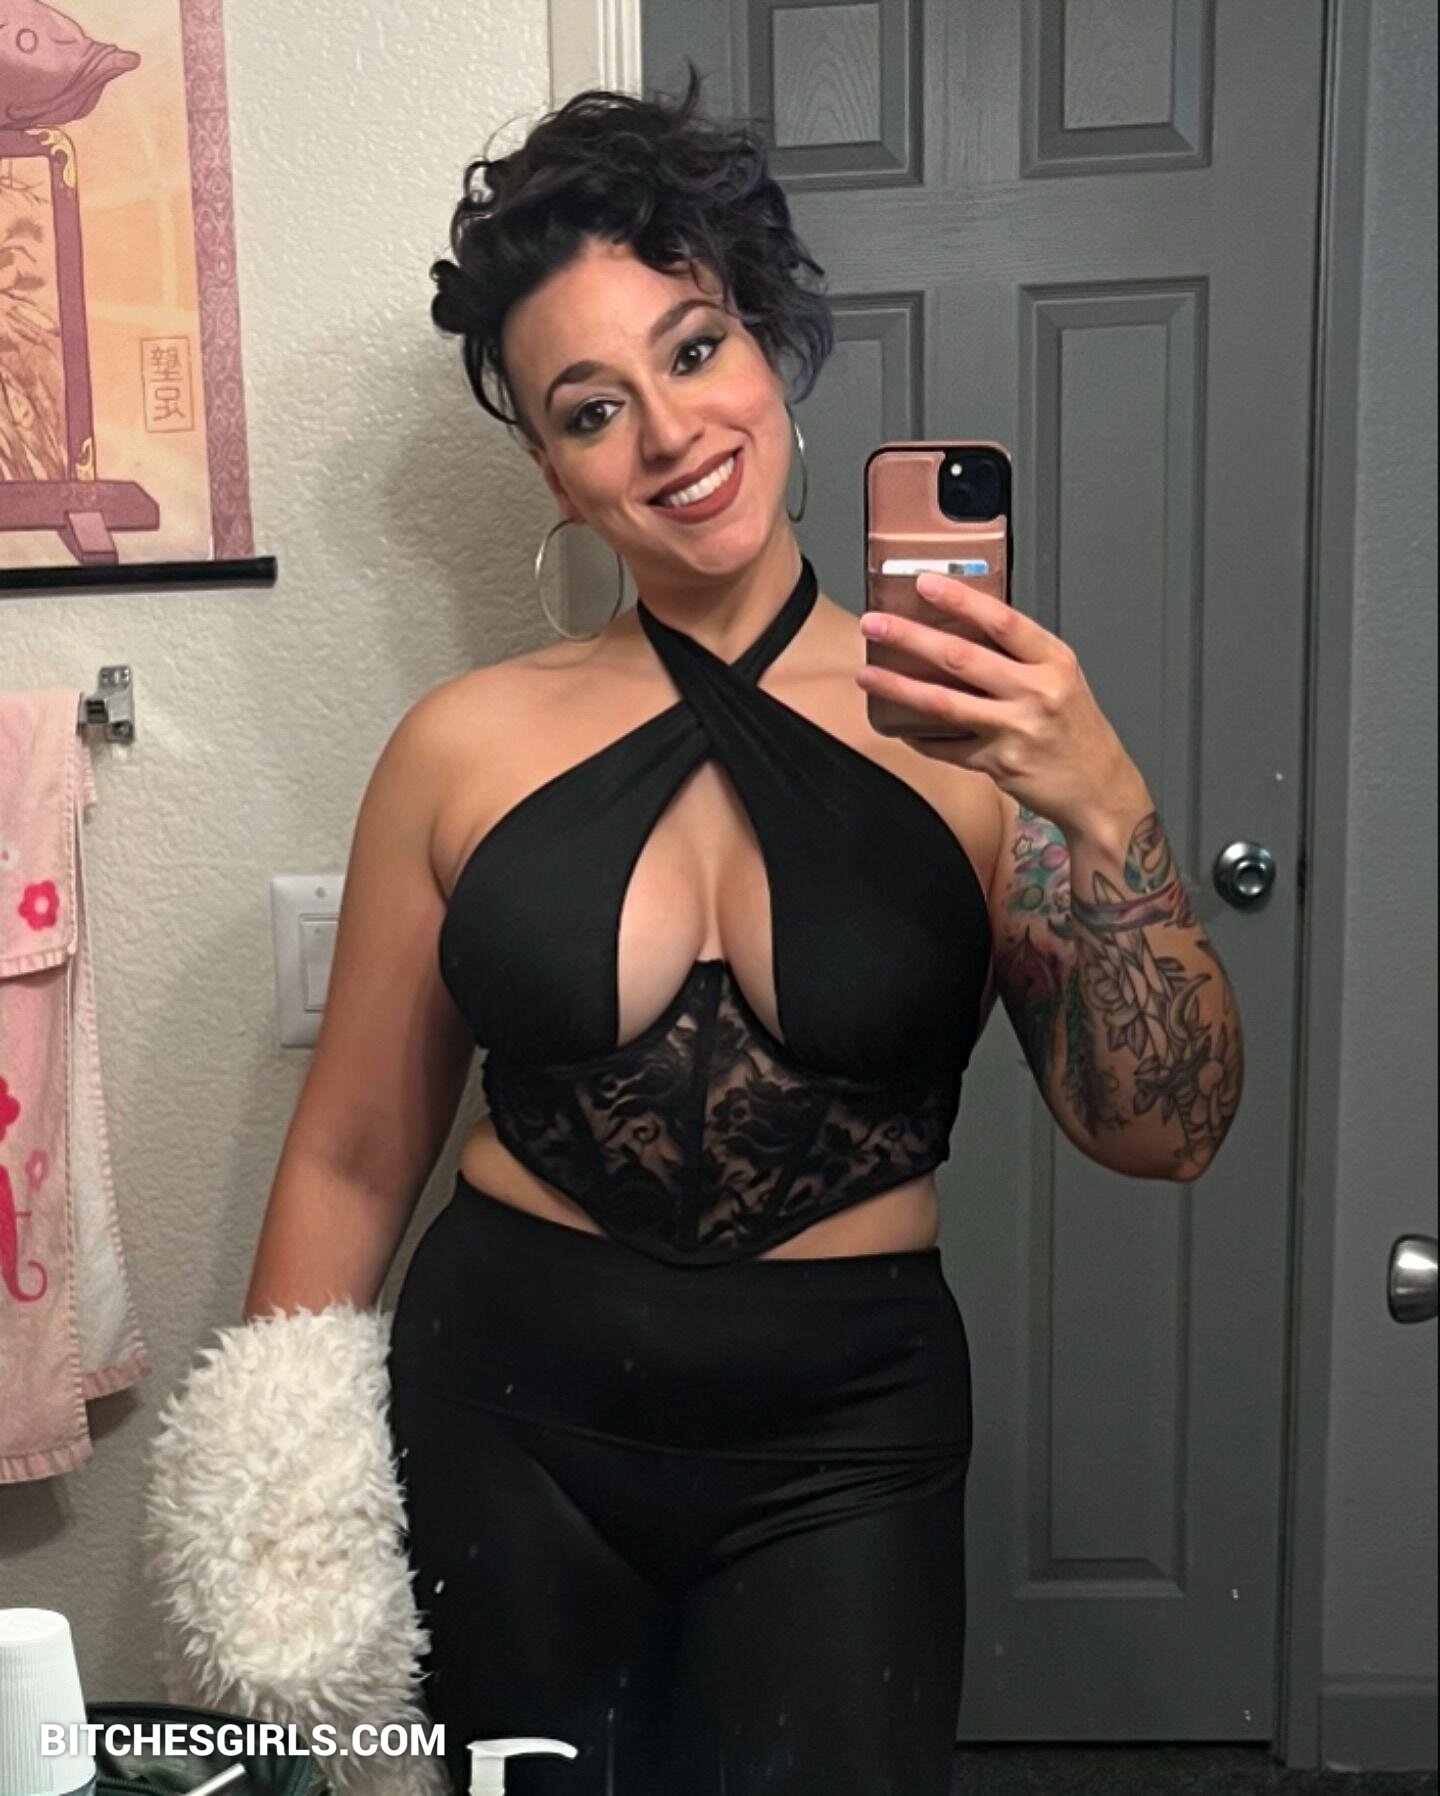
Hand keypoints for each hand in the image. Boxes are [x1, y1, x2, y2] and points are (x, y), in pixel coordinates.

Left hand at [855, 570, 1144, 832]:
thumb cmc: (1076, 730)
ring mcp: (1017, 730)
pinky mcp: (1000, 764)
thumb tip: (960, 627)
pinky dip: (920, 735)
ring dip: (898, 687)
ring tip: (867, 675)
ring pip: (944, 703)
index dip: (960, 600)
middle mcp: (1037, 692)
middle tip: (874, 624)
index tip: (924, 583)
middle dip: (910, 637)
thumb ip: (1019, 655)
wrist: (1100, 788)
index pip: (1001, 620)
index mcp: (1053, 661)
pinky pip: (947, 747)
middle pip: (961, 657)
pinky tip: (898, 725)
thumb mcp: (1061, 678)